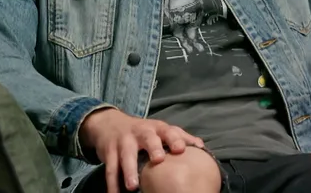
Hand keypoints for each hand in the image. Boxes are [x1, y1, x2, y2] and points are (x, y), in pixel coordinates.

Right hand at [79, 108, 203, 192]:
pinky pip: (109, 169)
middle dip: (153, 148)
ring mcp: (123, 142)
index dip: (175, 139)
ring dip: (129, 171)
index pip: (168, 131)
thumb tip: (202, 146)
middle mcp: (140, 133)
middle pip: (148, 139)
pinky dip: (111, 184)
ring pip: (126, 156)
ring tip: (133, 187)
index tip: (181, 149)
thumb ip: (180, 136)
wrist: (109, 123)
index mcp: (157, 128)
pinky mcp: (108, 152)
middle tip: (158, 160)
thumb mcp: (160, 129)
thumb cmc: (143, 130)